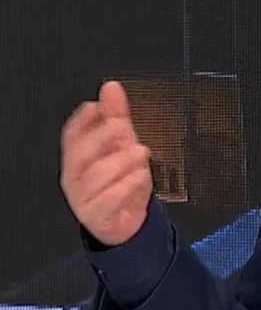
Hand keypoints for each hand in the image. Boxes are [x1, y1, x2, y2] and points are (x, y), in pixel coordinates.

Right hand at [60, 80, 152, 245]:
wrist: (129, 220)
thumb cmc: (122, 181)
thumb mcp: (123, 145)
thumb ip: (117, 116)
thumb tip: (111, 88)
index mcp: (79, 157)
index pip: (71, 135)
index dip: (81, 120)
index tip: (96, 107)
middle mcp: (77, 176)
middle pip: (80, 153)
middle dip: (100, 137)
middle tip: (121, 127)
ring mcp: (84, 197)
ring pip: (97, 176)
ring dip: (122, 161)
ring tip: (141, 153)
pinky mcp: (98, 215)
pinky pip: (110, 199)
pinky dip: (127, 185)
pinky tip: (141, 177)